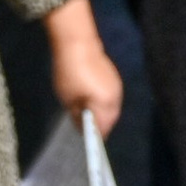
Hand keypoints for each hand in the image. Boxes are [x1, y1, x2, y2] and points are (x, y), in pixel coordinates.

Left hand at [45, 2, 123, 137]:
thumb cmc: (69, 74)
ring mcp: (117, 88)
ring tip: (89, 116)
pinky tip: (93, 102)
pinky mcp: (116, 80)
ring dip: (103, 115)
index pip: (103, 128)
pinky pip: (112, 99)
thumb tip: (83, 127)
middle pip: (111, 120)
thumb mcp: (68, 99)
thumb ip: (78, 116)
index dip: (95, 136)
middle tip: (87, 130)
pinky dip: (105, 104)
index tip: (87, 141)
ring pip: (113, 109)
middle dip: (101, 126)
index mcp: (104, 105)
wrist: (79, 44)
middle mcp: (116, 98)